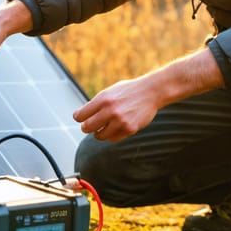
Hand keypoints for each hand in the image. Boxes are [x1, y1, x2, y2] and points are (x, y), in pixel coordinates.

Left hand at [72, 47, 225, 141]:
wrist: (151, 92)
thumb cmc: (128, 91)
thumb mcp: (109, 92)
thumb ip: (96, 104)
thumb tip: (80, 117)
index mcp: (103, 99)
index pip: (80, 115)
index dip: (79, 118)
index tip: (81, 118)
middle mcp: (110, 110)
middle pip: (87, 128)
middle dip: (86, 127)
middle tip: (89, 125)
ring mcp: (120, 121)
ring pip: (99, 136)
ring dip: (99, 133)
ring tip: (103, 127)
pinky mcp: (129, 129)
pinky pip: (113, 139)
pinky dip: (111, 135)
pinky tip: (115, 127)